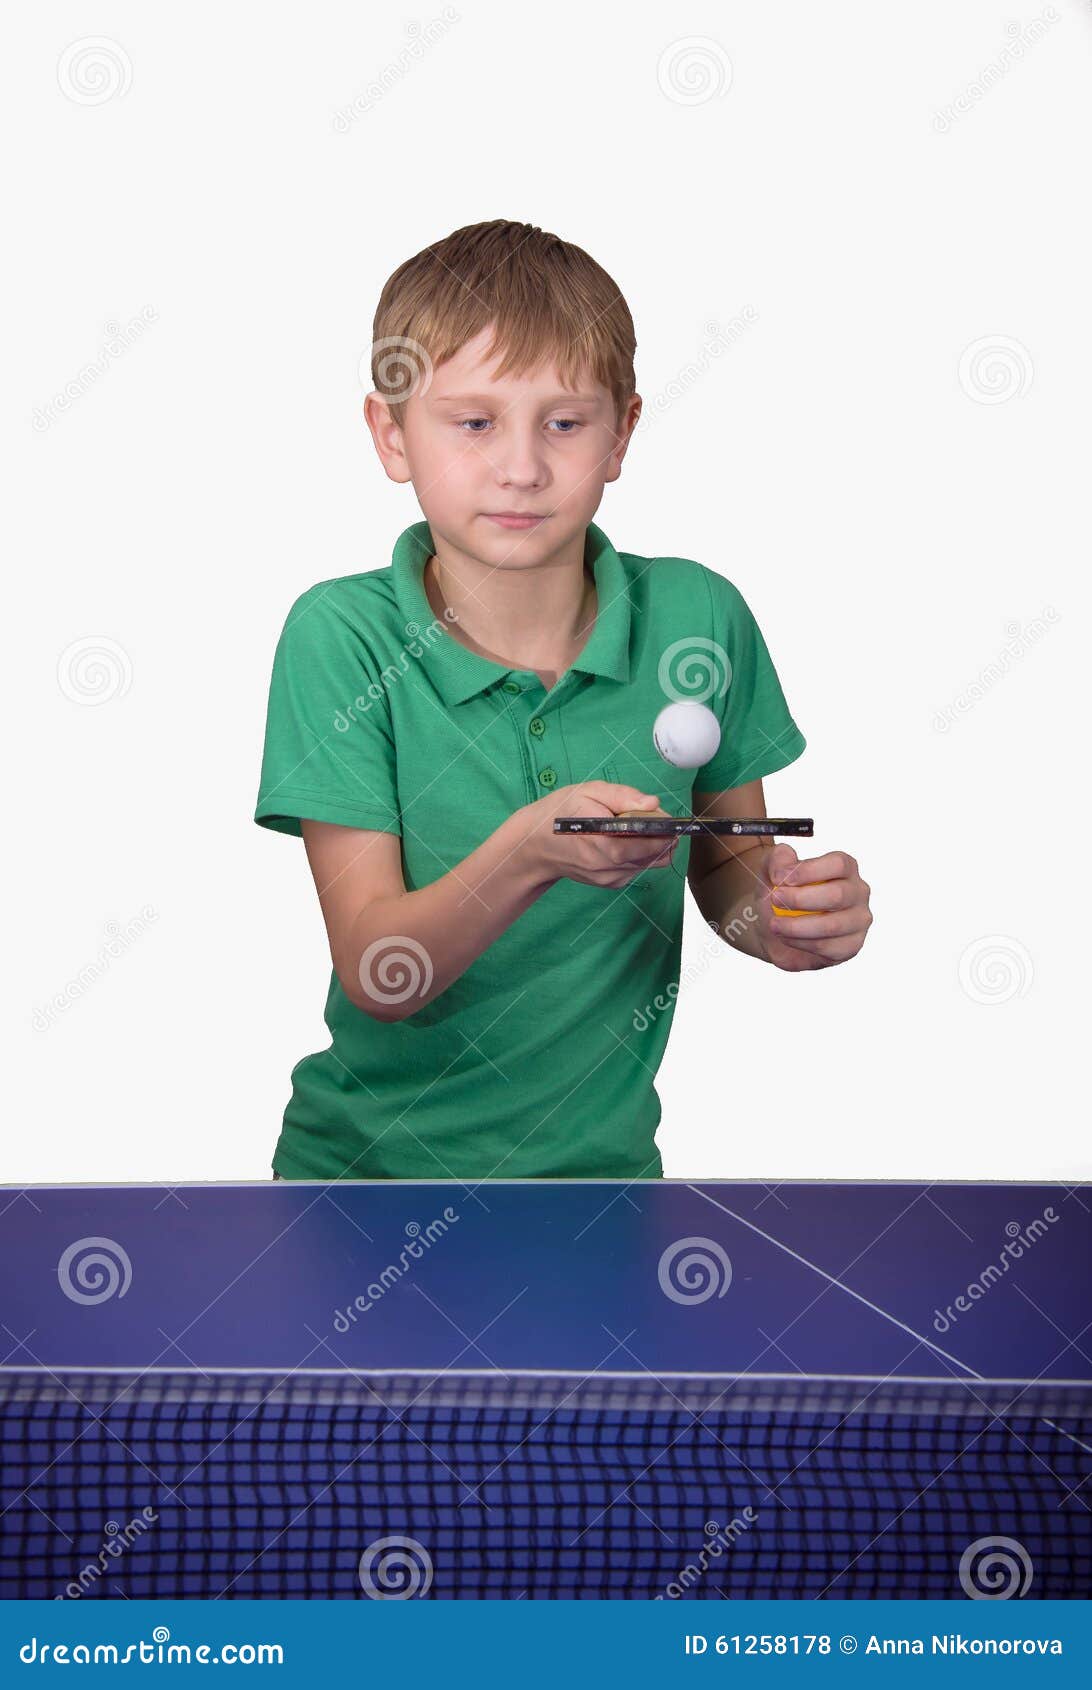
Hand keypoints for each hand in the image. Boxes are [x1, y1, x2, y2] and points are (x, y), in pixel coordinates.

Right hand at [515, 782, 677, 889]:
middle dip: (662, 837)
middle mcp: (608, 867)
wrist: (534, 845)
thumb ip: (623, 796)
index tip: (665, 817)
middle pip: (655, 856)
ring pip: (650, 864)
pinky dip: (639, 854)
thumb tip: (653, 804)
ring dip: (652, 846)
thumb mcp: (588, 791)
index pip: (649, 843)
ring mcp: (609, 879)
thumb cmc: (560, 813)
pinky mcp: (610, 884)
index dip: (664, 830)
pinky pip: (638, 869)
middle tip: (651, 819)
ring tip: (632, 828)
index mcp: (604, 843)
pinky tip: (622, 841)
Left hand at [758, 844, 871, 971]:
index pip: (838, 864)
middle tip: (774, 900)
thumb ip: (777, 860)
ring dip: (796, 926)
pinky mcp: (851, 945)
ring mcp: (858, 920)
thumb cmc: (781, 892)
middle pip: (837, 895)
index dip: (808, 871)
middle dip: (800, 899)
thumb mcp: (772, 870)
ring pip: (832, 925)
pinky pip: (828, 948)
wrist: (777, 925)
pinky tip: (785, 938)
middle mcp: (858, 892)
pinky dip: (801, 943)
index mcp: (845, 867)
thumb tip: (782, 869)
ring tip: (774, 924)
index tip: (780, 879)